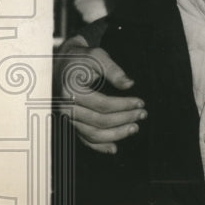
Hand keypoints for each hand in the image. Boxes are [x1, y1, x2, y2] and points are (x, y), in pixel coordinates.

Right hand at [57, 37, 145, 153]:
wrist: (62, 64)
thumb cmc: (81, 59)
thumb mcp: (97, 57)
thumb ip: (113, 70)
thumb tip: (130, 84)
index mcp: (72, 90)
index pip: (102, 104)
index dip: (124, 105)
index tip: (140, 103)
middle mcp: (66, 107)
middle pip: (99, 121)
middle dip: (124, 119)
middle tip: (142, 115)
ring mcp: (67, 117)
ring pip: (92, 134)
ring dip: (116, 134)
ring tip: (134, 128)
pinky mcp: (70, 122)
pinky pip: (84, 138)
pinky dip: (99, 146)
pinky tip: (114, 148)